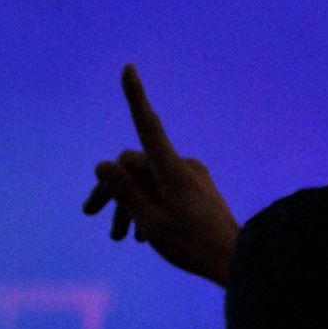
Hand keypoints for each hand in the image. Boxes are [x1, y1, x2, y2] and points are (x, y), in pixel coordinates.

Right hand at [83, 64, 240, 286]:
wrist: (238, 261)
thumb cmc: (193, 245)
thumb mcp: (150, 222)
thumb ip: (124, 192)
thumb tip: (103, 165)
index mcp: (172, 170)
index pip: (148, 125)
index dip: (136, 96)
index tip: (129, 67)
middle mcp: (183, 167)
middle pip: (135, 165)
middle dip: (113, 189)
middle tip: (90, 214)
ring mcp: (192, 177)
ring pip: (148, 181)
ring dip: (130, 204)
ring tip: (119, 239)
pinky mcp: (198, 190)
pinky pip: (165, 189)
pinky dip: (149, 206)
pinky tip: (141, 236)